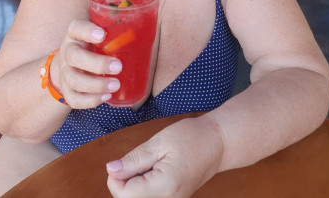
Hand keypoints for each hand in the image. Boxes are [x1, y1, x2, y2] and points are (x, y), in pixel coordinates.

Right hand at [52, 20, 122, 108]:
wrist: (71, 63)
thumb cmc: (94, 46)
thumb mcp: (102, 34)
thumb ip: (117, 31)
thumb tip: (146, 26)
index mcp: (76, 34)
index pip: (76, 28)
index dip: (87, 31)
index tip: (102, 34)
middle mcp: (67, 51)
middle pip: (74, 56)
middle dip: (97, 64)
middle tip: (118, 67)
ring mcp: (64, 71)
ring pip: (73, 79)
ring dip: (96, 85)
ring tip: (116, 85)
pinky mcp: (66, 90)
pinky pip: (73, 99)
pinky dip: (90, 100)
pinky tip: (106, 97)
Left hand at [106, 117, 222, 197]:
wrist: (218, 143)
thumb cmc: (192, 137)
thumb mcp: (159, 142)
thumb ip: (134, 160)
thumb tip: (111, 170)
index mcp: (164, 187)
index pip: (124, 195)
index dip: (115, 178)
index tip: (123, 161)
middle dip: (124, 182)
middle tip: (139, 160)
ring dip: (134, 185)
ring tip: (148, 165)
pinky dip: (144, 187)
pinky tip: (153, 172)